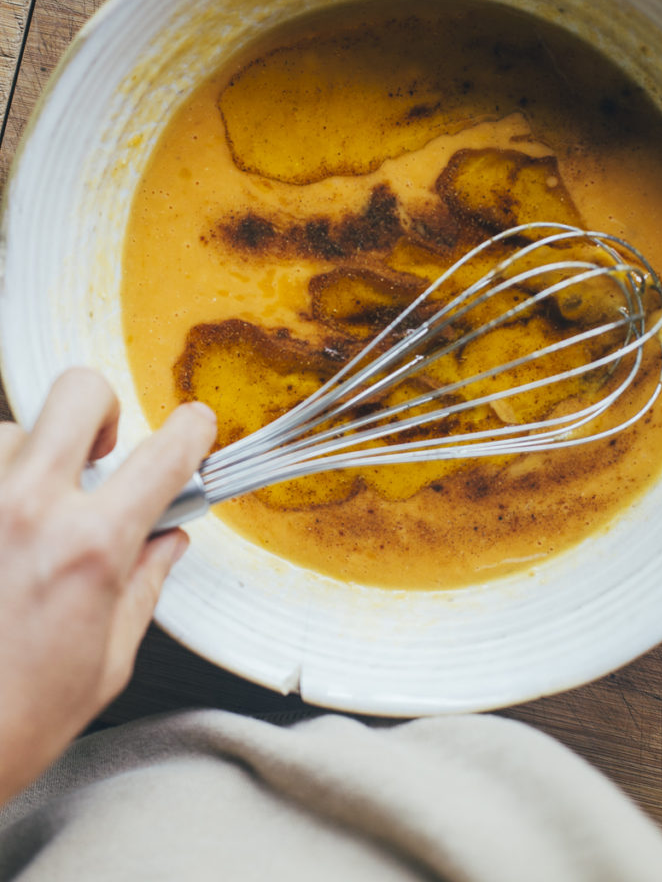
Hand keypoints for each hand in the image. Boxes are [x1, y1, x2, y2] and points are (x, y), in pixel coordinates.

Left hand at [0, 368, 215, 804]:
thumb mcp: (107, 658)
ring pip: (13, 429)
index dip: (190, 431)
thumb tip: (165, 542)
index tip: (193, 426)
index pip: (163, 456)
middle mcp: (26, 509)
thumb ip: (143, 585)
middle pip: (79, 393)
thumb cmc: (12, 718)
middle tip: (102, 447)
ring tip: (27, 510)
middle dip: (104, 408)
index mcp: (89, 548)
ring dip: (30, 458)